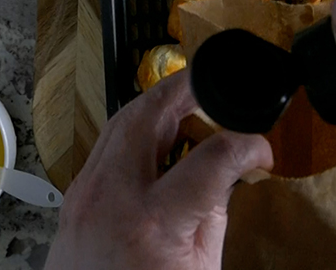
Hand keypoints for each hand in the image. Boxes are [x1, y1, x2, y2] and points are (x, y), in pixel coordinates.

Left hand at [44, 71, 272, 269]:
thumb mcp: (201, 267)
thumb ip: (215, 210)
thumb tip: (228, 170)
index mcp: (154, 221)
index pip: (213, 156)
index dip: (247, 145)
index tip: (259, 151)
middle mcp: (112, 196)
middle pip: (148, 113)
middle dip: (185, 89)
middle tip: (214, 84)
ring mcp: (85, 193)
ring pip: (121, 120)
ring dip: (159, 104)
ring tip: (190, 103)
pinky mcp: (75, 195)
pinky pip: (108, 144)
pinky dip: (138, 130)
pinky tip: (160, 137)